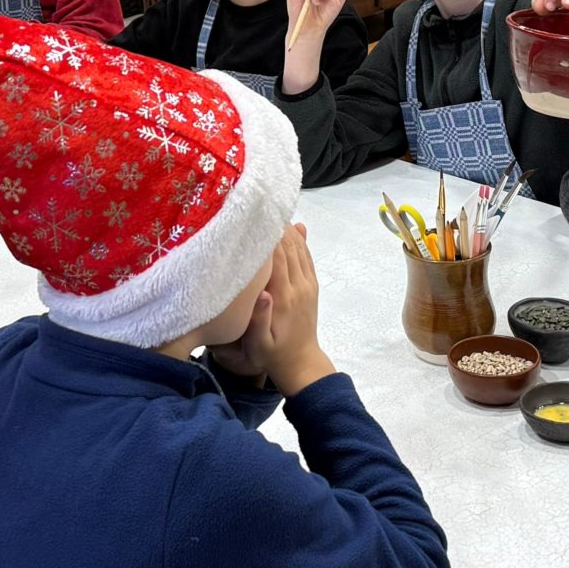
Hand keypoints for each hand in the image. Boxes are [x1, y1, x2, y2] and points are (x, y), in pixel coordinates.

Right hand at [242, 224, 334, 394]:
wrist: (301, 363)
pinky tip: (293, 226)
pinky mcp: (312, 286)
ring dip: (288, 229)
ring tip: (274, 209)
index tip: (256, 215)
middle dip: (277, 226)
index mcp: (284, 297)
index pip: (277, 258)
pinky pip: (307, 257)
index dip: (269, 235)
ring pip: (299, 249)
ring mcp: (308, 285)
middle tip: (262, 204)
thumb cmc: (272, 353)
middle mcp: (299, 286)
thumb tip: (262, 293)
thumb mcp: (259, 344)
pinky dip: (300, 239)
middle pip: (289, 248)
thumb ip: (259, 320)